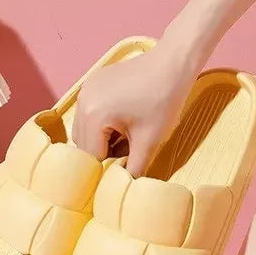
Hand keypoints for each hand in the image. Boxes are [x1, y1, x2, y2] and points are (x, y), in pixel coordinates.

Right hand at [72, 46, 197, 176]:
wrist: (172, 64)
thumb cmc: (163, 101)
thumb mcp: (149, 142)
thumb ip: (133, 170)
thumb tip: (125, 190)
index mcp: (94, 115)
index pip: (91, 157)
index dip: (107, 170)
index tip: (123, 174)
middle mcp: (83, 102)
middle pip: (83, 145)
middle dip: (102, 156)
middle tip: (127, 157)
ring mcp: (86, 90)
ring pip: (84, 131)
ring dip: (101, 142)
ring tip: (126, 141)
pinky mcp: (93, 84)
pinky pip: (89, 114)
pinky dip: (101, 126)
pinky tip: (122, 125)